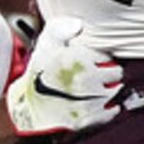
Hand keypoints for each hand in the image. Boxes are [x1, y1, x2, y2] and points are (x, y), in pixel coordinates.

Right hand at [4, 18, 143, 138]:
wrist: (27, 105)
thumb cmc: (38, 73)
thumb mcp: (45, 44)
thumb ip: (60, 28)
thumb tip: (78, 24)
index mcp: (77, 58)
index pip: (105, 56)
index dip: (101, 58)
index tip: (95, 61)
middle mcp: (85, 78)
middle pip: (116, 72)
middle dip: (111, 72)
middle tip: (102, 74)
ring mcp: (87, 100)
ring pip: (115, 91)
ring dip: (112, 89)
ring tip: (103, 89)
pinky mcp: (87, 118)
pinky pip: (110, 112)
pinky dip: (111, 109)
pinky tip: (106, 105)